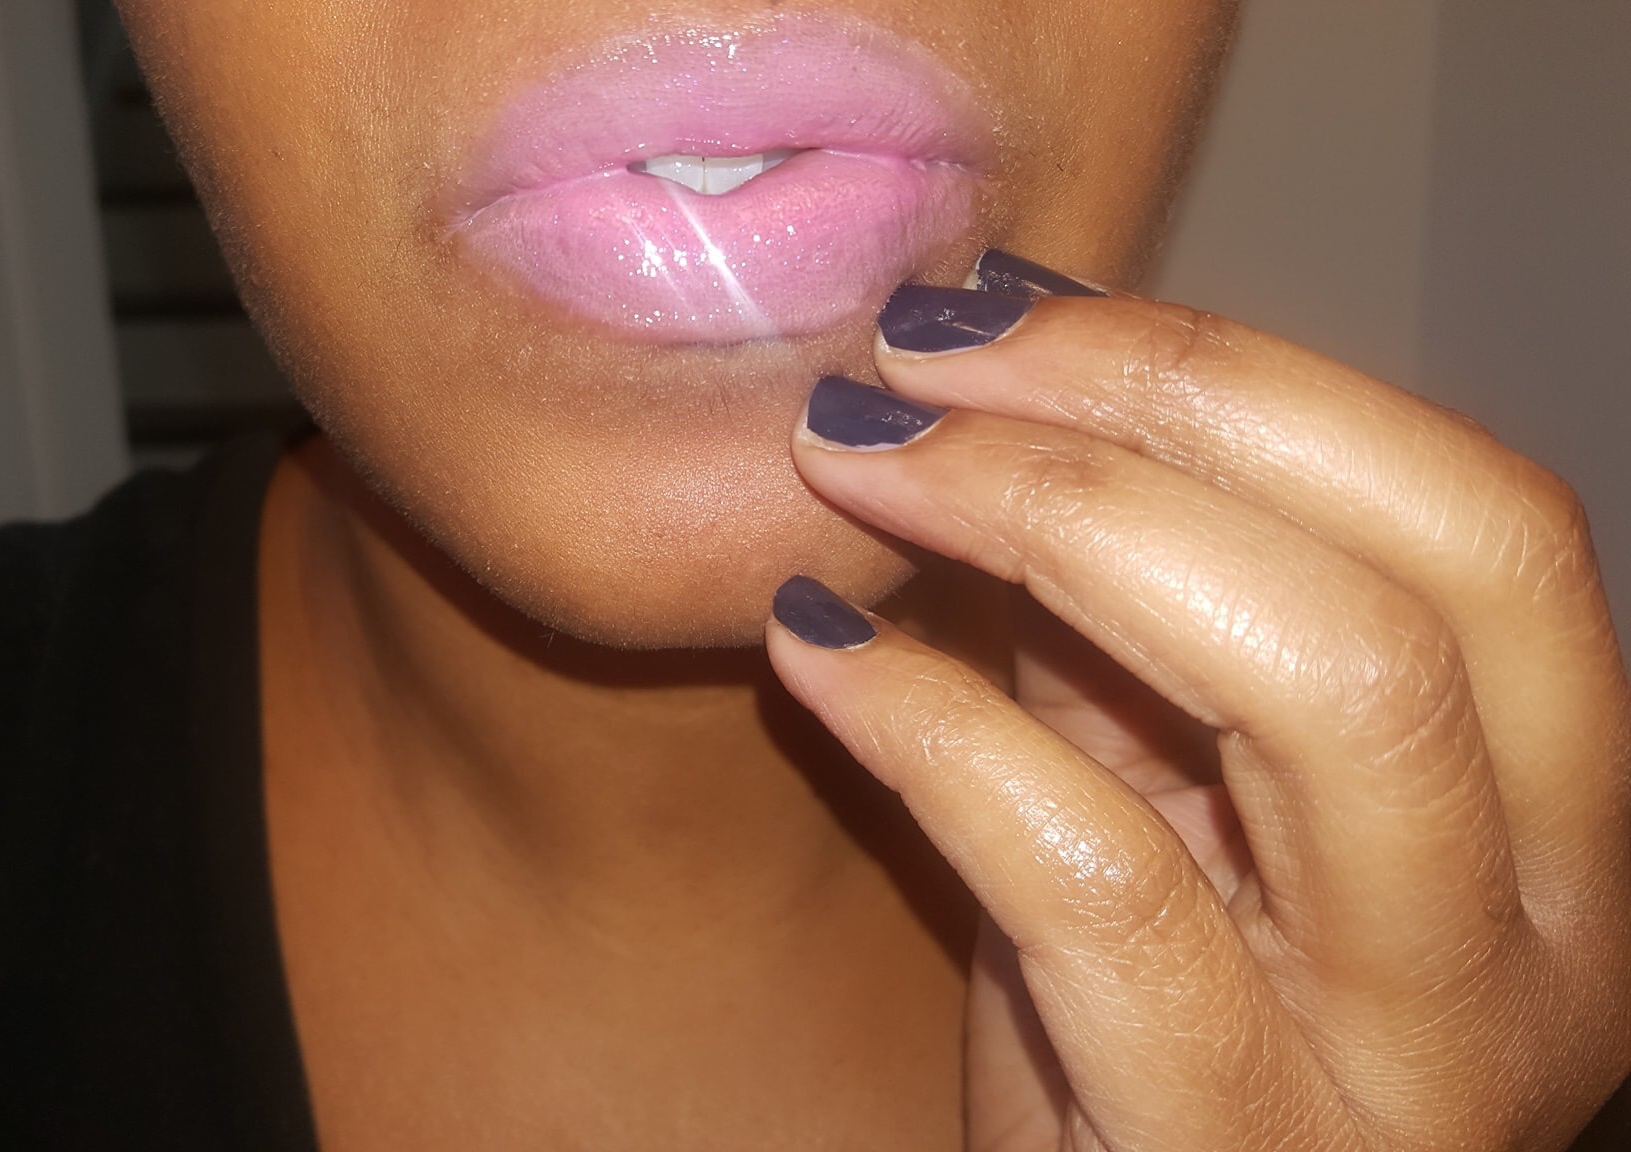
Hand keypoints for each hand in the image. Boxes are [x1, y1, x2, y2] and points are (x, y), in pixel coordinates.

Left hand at [765, 258, 1630, 1151]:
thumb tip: (1011, 366)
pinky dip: (934, 722)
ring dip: (1050, 517)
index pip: (1481, 521)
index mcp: (1547, 824)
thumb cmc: (1122, 1045)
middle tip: (918, 361)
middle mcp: (1537, 940)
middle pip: (1438, 567)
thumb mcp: (1163, 810)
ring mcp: (1412, 1061)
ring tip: (859, 465)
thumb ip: (1130, 625)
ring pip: (1326, 691)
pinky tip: (813, 648)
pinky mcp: (1237, 1149)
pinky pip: (1097, 879)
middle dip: (1155, 407)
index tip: (1003, 309)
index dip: (1240, 375)